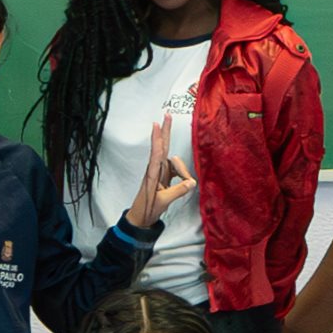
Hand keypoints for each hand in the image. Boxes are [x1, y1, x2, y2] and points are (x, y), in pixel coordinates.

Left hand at [125, 108, 195, 230]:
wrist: (141, 217)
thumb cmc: (148, 209)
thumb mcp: (163, 201)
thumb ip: (178, 191)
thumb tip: (191, 182)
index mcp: (153, 173)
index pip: (157, 151)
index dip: (158, 137)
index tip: (156, 123)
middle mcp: (156, 169)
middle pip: (163, 146)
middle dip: (166, 131)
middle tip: (167, 115)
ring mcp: (160, 172)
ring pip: (175, 162)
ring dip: (183, 171)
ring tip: (186, 183)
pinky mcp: (164, 177)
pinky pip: (177, 171)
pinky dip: (183, 175)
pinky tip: (186, 182)